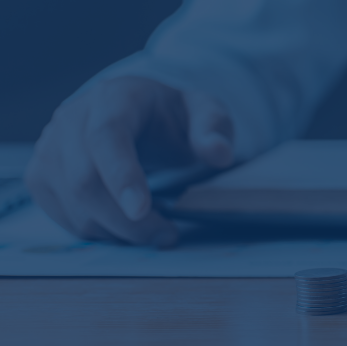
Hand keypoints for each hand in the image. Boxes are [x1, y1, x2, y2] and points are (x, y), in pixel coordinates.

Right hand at [25, 76, 233, 246]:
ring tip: (154, 229)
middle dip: (126, 220)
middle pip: (84, 179)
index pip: (107, 136)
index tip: (142, 210)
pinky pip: (64, 216)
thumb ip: (214, 128)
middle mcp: (71, 119)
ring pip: (73, 204)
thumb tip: (219, 153)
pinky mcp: (41, 176)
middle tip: (165, 234)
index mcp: (113, 98)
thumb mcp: (205, 113)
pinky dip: (99, 231)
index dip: (122, 175)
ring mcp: (49, 148)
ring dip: (115, 230)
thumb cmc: (172, 117)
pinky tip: (127, 226)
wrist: (137, 116)